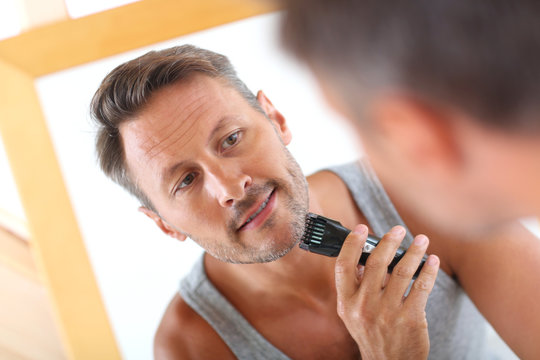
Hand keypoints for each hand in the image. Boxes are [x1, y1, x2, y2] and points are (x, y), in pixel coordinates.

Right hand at [335, 225, 439, 359]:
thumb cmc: (371, 334)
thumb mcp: (353, 314)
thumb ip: (355, 288)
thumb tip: (363, 258)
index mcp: (347, 302)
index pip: (344, 266)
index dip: (352, 244)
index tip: (361, 228)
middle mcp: (365, 306)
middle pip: (376, 263)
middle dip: (389, 241)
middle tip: (398, 230)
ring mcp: (388, 312)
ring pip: (403, 271)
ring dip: (414, 251)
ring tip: (421, 240)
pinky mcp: (410, 318)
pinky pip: (421, 287)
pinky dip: (428, 271)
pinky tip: (432, 261)